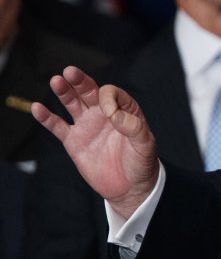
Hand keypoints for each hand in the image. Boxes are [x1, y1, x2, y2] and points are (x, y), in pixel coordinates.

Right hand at [31, 65, 159, 217]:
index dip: (108, 98)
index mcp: (124, 110)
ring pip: (72, 103)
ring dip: (64, 92)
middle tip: (69, 71)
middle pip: (89, 91)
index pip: (111, 94)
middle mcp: (104, 114)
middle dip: (80, 81)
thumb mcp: (145, 144)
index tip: (110, 115)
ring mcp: (88, 126)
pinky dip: (47, 118)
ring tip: (56, 81)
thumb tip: (115, 115)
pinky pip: (58, 126)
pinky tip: (37, 108)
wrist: (130, 187)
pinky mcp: (74, 141)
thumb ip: (134, 127)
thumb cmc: (142, 163)